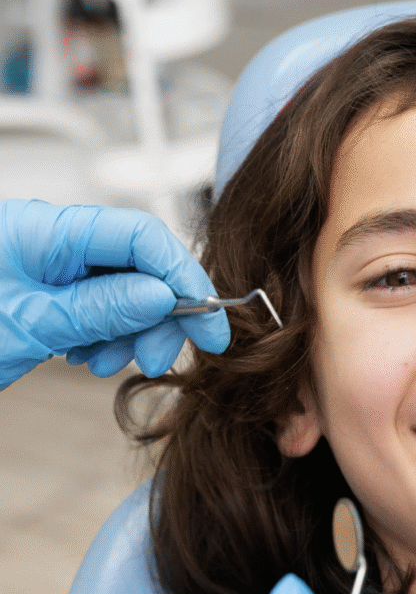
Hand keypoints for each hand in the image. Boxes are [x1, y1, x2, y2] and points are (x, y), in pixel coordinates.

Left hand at [0, 199, 228, 387]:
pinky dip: (107, 335)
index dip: (184, 276)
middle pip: (140, 264)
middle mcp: (54, 240)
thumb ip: (102, 307)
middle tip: (156, 358)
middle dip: (159, 314)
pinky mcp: (50, 291)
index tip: (209, 322)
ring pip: (125, 290)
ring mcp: (52, 266)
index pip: (141, 236)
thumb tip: (166, 294)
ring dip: (131, 331)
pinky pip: (101, 306)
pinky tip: (86, 357)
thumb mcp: (30, 323)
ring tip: (104, 364)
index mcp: (48, 229)